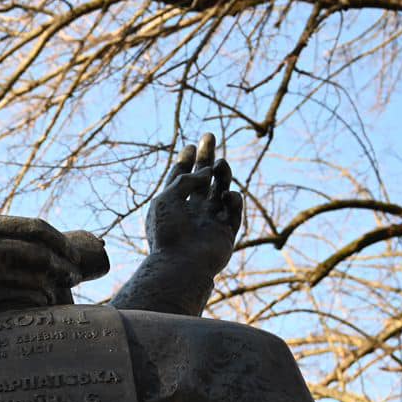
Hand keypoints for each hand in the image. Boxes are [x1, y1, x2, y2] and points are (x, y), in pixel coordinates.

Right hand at [0, 208, 108, 319]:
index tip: (67, 248)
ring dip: (51, 285)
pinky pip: (15, 300)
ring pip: (33, 278)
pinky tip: (40, 305)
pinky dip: (33, 302)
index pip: (33, 227)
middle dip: (63, 264)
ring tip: (59, 291)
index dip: (57, 239)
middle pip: (41, 254)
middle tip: (73, 273)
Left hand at [146, 133, 242, 276]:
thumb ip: (185, 179)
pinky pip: (233, 210)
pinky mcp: (225, 233)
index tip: (191, 145)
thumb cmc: (168, 233)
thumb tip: (206, 170)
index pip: (180, 178)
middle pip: (202, 179)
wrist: (181, 265)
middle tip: (209, 136)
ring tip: (220, 164)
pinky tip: (226, 195)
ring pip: (220, 190)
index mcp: (173, 206)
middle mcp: (192, 212)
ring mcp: (209, 222)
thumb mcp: (167, 198)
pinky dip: (232, 198)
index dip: (186, 161)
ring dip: (221, 174)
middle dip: (206, 158)